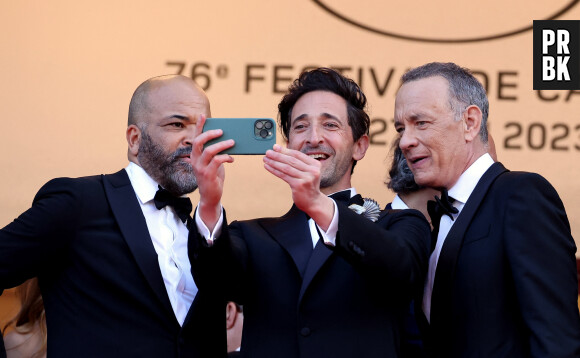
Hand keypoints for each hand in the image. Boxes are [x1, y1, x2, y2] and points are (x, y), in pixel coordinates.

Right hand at [191, 114, 234, 230]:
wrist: (211, 196)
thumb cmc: (213, 177)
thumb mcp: (214, 162)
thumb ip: (217, 152)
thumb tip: (228, 140)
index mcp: (195, 155)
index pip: (196, 137)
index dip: (199, 126)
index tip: (203, 115)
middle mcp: (195, 160)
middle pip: (199, 141)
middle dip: (210, 134)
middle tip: (222, 131)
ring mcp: (200, 168)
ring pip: (209, 151)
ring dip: (222, 145)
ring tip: (232, 142)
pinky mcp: (207, 174)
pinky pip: (217, 161)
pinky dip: (226, 157)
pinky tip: (231, 158)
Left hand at [263, 145, 333, 229]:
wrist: (313, 201)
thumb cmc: (307, 185)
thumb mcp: (307, 172)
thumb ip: (298, 162)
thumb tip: (280, 150)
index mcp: (315, 164)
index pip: (297, 155)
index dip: (285, 150)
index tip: (275, 147)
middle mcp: (312, 171)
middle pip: (291, 160)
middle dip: (278, 155)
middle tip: (268, 152)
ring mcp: (306, 178)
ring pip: (287, 167)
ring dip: (274, 162)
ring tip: (266, 159)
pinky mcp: (299, 185)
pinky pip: (284, 176)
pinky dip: (274, 170)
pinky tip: (268, 167)